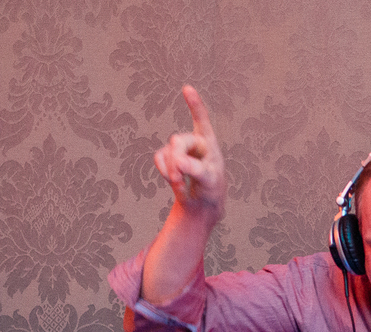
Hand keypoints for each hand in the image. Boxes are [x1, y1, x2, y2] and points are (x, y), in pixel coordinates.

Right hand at [154, 85, 226, 222]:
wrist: (201, 205)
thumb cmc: (211, 191)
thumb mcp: (210, 182)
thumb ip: (198, 170)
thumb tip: (180, 161)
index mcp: (209, 143)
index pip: (202, 120)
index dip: (194, 105)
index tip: (187, 88)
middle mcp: (194, 142)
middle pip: (178, 142)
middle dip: (177, 162)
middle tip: (180, 180)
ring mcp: (180, 149)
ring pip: (167, 152)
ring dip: (172, 172)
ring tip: (183, 184)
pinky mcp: (167, 157)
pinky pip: (158, 159)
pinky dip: (164, 173)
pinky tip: (175, 182)